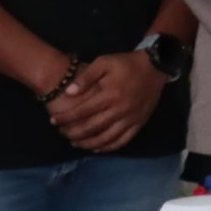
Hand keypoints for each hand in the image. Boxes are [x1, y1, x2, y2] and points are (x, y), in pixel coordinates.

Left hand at [46, 52, 166, 153]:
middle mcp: (120, 109)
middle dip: (73, 132)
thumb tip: (68, 93)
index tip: (53, 121)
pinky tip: (98, 148)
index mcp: (110, 94)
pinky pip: (123, 140)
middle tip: (62, 133)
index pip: (82, 111)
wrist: (156, 66)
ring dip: (88, 143)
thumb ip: (86, 77)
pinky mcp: (139, 122)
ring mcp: (131, 118)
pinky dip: (108, 147)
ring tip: (75, 142)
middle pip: (92, 127)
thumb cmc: (127, 63)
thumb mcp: (104, 62)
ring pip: (106, 138)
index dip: (65, 118)